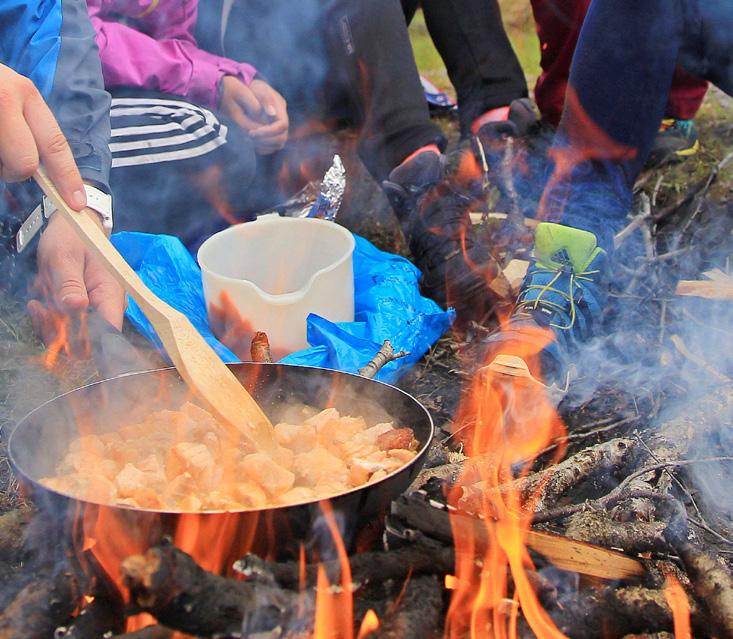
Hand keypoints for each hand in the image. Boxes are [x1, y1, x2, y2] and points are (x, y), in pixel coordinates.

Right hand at [0, 64, 86, 209]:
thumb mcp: (10, 95)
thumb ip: (28, 126)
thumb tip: (46, 171)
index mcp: (26, 93)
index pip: (55, 144)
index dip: (68, 177)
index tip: (77, 202)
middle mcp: (6, 98)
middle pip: (24, 163)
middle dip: (15, 172)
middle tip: (3, 162)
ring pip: (0, 167)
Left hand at [28, 212, 125, 346]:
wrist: (71, 228)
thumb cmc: (73, 238)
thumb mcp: (65, 258)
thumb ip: (70, 284)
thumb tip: (76, 307)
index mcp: (111, 295)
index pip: (109, 332)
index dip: (86, 340)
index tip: (59, 329)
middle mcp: (105, 308)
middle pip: (86, 340)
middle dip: (58, 330)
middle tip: (40, 308)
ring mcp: (91, 312)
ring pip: (69, 337)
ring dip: (48, 321)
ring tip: (39, 297)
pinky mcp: (77, 312)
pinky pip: (60, 327)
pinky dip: (46, 317)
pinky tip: (39, 302)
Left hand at [248, 79, 288, 153]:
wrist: (250, 90)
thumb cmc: (253, 88)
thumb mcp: (258, 89)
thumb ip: (265, 100)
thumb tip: (272, 114)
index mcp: (281, 108)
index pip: (282, 125)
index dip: (269, 131)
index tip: (253, 132)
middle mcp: (282, 119)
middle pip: (282, 137)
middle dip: (266, 139)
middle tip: (249, 136)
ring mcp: (279, 127)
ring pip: (278, 144)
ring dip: (264, 145)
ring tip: (248, 139)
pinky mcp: (274, 134)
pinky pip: (272, 147)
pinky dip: (262, 147)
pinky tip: (251, 142)